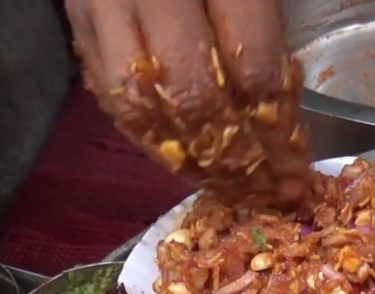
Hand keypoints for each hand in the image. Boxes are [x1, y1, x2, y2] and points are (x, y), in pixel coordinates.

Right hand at [65, 0, 309, 203]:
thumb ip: (269, 33)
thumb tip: (281, 118)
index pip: (250, 72)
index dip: (276, 134)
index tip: (296, 174)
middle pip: (193, 98)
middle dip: (235, 159)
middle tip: (264, 193)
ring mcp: (106, 5)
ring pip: (141, 105)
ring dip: (188, 159)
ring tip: (226, 187)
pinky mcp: (78, 18)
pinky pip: (108, 93)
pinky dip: (146, 135)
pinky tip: (179, 158)